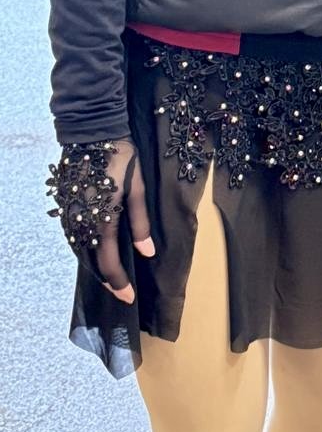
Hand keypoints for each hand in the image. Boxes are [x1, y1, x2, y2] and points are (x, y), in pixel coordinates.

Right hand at [47, 138, 154, 302]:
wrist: (92, 132)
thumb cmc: (122, 158)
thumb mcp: (137, 189)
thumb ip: (140, 223)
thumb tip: (146, 252)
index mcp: (102, 219)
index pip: (108, 262)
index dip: (119, 283)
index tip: (129, 298)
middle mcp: (81, 222)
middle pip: (91, 262)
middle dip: (107, 278)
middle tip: (123, 291)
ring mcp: (69, 216)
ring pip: (81, 251)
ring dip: (96, 265)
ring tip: (113, 275)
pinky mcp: (64, 208)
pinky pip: (75, 238)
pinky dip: (87, 250)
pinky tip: (99, 251)